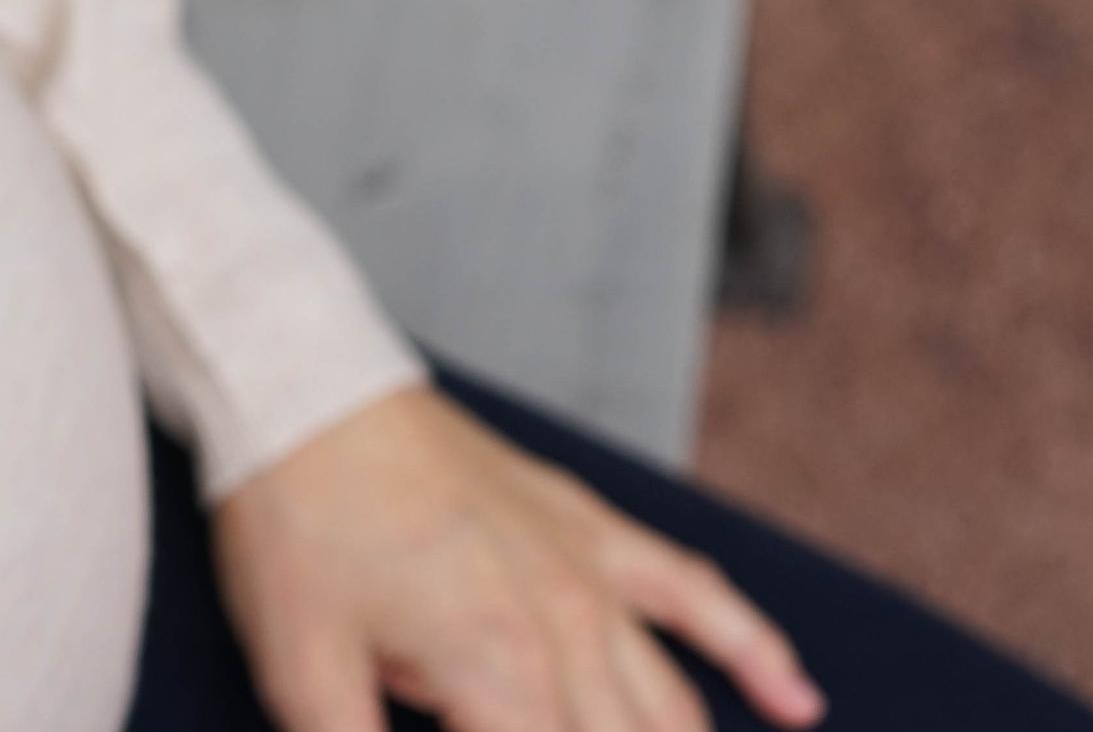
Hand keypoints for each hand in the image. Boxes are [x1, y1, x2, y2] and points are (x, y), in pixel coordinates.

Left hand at [215, 386, 825, 731]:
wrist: (304, 391)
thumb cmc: (296, 525)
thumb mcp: (302, 674)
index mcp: (498, 673)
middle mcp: (567, 630)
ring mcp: (591, 576)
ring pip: (672, 705)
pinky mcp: (591, 530)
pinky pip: (698, 596)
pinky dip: (755, 651)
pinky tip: (795, 701)